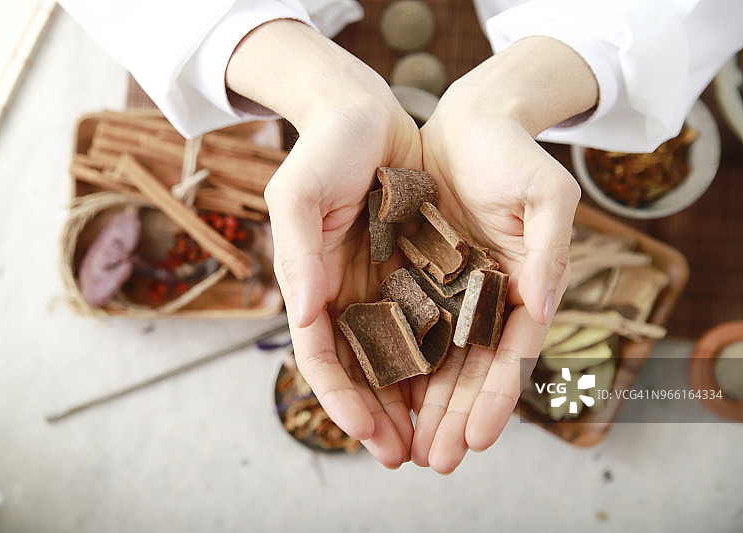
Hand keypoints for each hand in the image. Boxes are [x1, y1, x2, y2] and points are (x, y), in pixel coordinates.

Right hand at [227, 21, 421, 466]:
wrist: (365, 115)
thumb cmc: (325, 151)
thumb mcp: (298, 194)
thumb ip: (298, 254)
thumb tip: (302, 316)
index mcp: (314, 286)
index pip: (321, 357)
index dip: (340, 399)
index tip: (366, 435)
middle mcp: (347, 296)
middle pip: (362, 371)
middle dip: (381, 418)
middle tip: (407, 459)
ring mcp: (383, 286)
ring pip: (400, 358)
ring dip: (416, 402)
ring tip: (438, 442)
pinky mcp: (420, 271)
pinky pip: (433, 324)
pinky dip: (443, 359)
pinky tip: (463, 386)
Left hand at [409, 37, 597, 472]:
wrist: (471, 125)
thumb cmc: (514, 155)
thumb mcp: (547, 193)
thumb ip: (550, 247)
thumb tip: (543, 304)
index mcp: (521, 288)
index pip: (510, 355)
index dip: (495, 398)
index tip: (478, 439)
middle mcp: (484, 300)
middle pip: (469, 370)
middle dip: (453, 418)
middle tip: (435, 463)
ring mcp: (448, 292)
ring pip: (434, 359)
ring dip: (423, 405)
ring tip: (405, 448)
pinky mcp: (414, 276)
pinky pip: (402, 325)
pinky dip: (395, 361)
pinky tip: (380, 395)